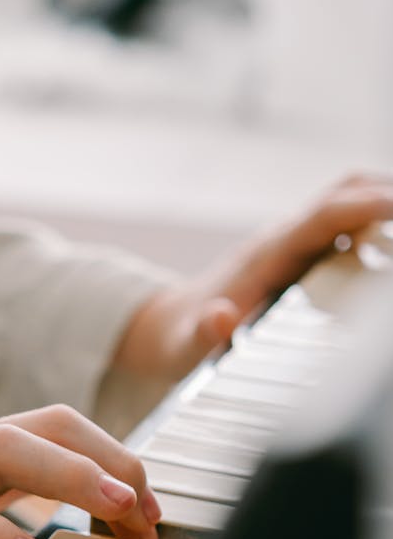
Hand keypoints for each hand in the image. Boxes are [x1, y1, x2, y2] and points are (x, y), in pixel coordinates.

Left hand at [115, 173, 392, 379]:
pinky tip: (392, 252)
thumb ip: (205, 333)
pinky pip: (347, 226)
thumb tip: (221, 319)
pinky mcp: (302, 255)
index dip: (367, 206)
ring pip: (349, 204)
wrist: (169, 328)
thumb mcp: (188, 345)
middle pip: (345, 192)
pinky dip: (378, 225)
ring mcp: (295, 243)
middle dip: (388, 194)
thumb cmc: (184, 338)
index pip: (325, 215)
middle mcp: (284, 238)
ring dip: (384, 205)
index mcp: (266, 254)